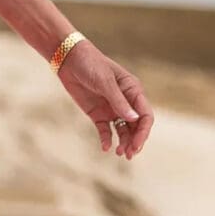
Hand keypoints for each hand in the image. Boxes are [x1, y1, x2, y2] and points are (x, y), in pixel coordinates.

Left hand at [58, 42, 153, 158]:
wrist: (69, 60)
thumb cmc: (91, 64)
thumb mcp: (105, 82)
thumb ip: (119, 101)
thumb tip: (134, 119)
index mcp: (133, 91)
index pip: (145, 115)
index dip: (143, 131)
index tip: (137, 144)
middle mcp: (125, 102)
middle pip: (136, 126)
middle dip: (135, 141)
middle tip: (130, 155)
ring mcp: (112, 109)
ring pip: (123, 130)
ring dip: (124, 142)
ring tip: (120, 154)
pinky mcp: (98, 114)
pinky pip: (106, 130)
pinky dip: (107, 139)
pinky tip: (106, 148)